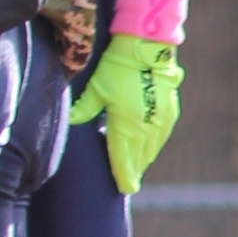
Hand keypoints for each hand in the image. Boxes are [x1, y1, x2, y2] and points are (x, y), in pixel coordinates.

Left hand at [71, 35, 181, 195]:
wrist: (148, 47)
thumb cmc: (118, 67)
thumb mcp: (97, 88)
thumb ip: (84, 108)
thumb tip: (67, 120)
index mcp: (126, 126)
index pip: (124, 160)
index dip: (125, 176)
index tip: (127, 189)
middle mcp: (146, 128)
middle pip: (139, 158)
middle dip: (133, 170)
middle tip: (128, 180)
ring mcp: (161, 121)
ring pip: (152, 149)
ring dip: (144, 158)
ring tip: (136, 166)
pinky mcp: (170, 111)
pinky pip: (161, 137)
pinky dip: (153, 144)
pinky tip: (147, 146)